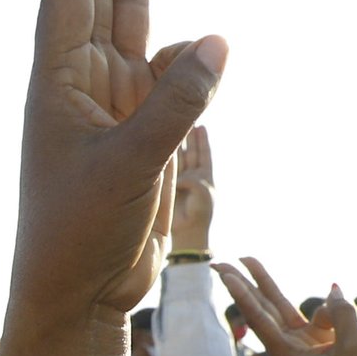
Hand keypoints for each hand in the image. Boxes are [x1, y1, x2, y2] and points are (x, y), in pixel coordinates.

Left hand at [8, 0, 224, 330]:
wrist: (79, 294)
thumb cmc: (81, 234)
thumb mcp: (129, 168)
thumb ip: (173, 105)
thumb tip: (214, 40)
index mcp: (60, 87)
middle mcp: (82, 86)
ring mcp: (112, 106)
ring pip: (128, 19)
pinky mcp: (139, 132)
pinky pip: (166, 73)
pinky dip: (176, 47)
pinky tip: (190, 33)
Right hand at [170, 125, 213, 253]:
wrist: (185, 236)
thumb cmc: (197, 216)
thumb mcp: (202, 193)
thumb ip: (191, 177)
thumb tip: (172, 174)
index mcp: (204, 176)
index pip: (203, 153)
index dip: (201, 139)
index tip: (199, 125)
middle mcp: (189, 177)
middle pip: (188, 152)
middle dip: (185, 136)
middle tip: (181, 119)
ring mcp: (173, 183)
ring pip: (173, 159)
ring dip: (171, 145)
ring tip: (163, 127)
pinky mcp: (160, 190)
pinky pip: (159, 171)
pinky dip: (158, 159)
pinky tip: (152, 147)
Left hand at [214, 262, 356, 355]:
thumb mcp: (354, 349)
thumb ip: (343, 316)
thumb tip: (333, 291)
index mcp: (286, 354)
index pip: (260, 318)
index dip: (243, 294)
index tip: (225, 275)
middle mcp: (287, 346)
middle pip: (260, 307)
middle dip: (241, 283)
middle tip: (218, 263)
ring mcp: (301, 342)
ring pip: (280, 305)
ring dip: (264, 282)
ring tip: (247, 258)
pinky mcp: (318, 340)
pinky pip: (318, 314)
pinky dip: (330, 309)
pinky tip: (343, 315)